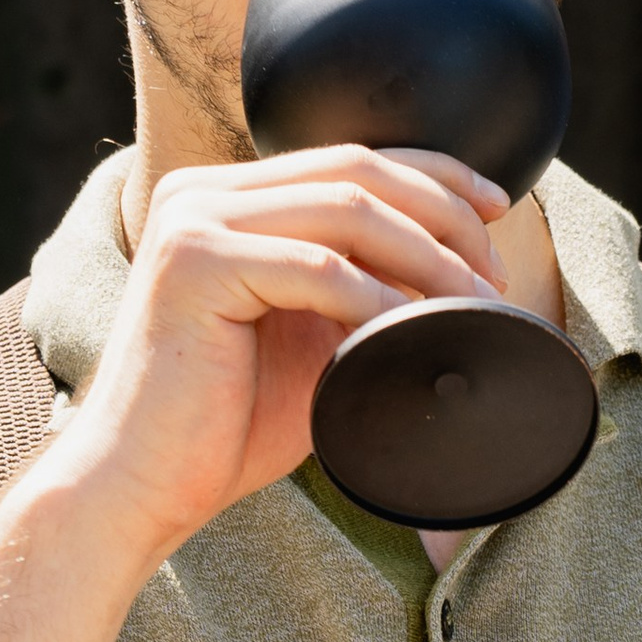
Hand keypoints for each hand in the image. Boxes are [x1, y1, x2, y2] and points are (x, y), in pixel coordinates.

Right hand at [61, 144, 509, 558]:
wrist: (145, 483)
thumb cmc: (228, 423)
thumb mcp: (311, 337)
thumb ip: (360, 291)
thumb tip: (455, 280)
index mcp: (227, 197)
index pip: (349, 158)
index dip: (434, 174)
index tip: (497, 209)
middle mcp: (203, 191)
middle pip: (355, 171)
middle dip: (442, 215)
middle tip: (494, 275)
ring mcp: (192, 219)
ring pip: (346, 211)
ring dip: (426, 257)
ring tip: (475, 305)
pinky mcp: (193, 264)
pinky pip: (318, 269)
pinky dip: (381, 300)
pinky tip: (419, 330)